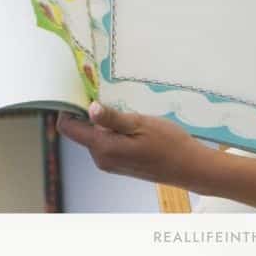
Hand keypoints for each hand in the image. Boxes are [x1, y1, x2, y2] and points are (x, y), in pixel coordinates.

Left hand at [57, 103, 208, 187]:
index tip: (80, 89)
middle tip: (105, 90)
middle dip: (88, 110)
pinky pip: (106, 141)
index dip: (68, 107)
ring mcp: (109, 162)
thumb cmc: (167, 142)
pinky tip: (130, 119)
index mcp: (102, 147)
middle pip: (81, 130)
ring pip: (95, 135)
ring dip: (102, 119)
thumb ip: (113, 118)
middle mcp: (100, 158)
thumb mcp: (140, 124)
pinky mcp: (119, 163)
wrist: (187, 166)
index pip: (68, 128)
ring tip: (121, 103)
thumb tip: (90, 107)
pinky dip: (112, 128)